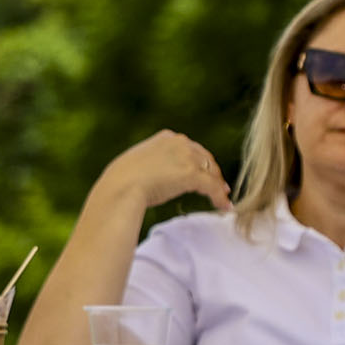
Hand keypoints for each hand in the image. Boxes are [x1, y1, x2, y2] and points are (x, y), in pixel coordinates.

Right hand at [94, 130, 230, 216]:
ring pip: (211, 173)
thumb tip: (149, 175)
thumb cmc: (120, 180)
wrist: (121, 187)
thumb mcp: (136, 162)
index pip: (190, 148)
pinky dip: (220, 198)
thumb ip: (150, 162)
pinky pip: (212, 187)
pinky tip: (224, 207)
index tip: (203, 172)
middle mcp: (180, 143)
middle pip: (205, 158)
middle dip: (213, 173)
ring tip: (223, 199)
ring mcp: (187, 158)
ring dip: (218, 187)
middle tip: (220, 186)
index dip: (199, 162)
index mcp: (166, 138)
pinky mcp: (192, 175)